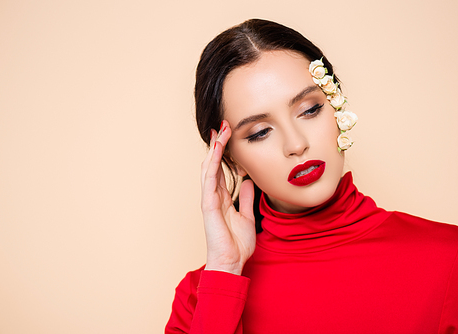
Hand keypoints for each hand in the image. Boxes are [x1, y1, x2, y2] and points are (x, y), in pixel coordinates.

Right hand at [200, 120, 255, 275]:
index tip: (228, 134)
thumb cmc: (236, 243)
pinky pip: (209, 180)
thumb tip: (249, 181)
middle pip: (213, 164)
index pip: (220, 169)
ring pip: (208, 167)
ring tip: (220, 131)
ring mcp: (209, 199)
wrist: (231, 262)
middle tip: (224, 125)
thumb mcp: (247, 215)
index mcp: (221, 197)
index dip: (224, 152)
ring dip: (214, 149)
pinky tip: (216, 150)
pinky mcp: (208, 205)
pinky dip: (212, 163)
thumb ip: (245, 198)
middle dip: (218, 144)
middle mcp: (212, 195)